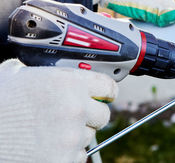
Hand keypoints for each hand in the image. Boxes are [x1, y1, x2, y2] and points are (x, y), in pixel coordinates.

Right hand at [0, 59, 117, 162]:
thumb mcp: (15, 77)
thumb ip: (40, 74)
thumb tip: (40, 72)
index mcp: (68, 83)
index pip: (107, 86)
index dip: (106, 91)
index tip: (105, 95)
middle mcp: (75, 108)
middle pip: (103, 115)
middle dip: (90, 116)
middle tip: (72, 117)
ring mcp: (71, 136)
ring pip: (89, 137)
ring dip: (76, 136)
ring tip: (50, 133)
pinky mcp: (65, 160)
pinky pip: (78, 157)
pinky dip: (67, 154)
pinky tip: (46, 147)